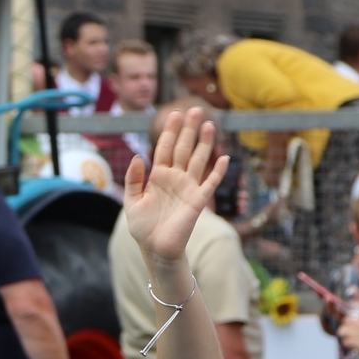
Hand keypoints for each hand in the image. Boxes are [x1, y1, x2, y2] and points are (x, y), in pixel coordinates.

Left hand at [123, 108, 225, 264]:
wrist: (156, 249)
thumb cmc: (143, 228)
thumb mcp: (132, 202)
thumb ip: (134, 180)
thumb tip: (139, 157)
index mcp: (158, 176)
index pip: (165, 148)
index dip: (171, 131)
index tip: (174, 113)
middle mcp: (175, 178)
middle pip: (184, 148)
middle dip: (189, 129)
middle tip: (195, 109)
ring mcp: (188, 188)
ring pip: (198, 160)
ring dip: (204, 143)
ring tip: (209, 125)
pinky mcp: (198, 201)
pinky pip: (210, 183)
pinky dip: (218, 172)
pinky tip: (225, 157)